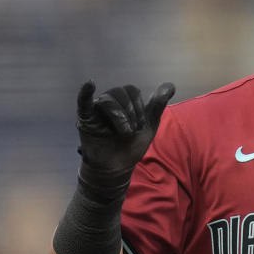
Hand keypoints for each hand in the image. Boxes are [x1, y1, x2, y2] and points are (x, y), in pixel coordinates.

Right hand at [75, 81, 175, 198]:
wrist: (118, 168)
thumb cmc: (131, 146)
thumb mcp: (149, 125)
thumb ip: (158, 104)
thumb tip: (170, 85)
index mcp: (124, 102)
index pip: (132, 90)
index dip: (139, 107)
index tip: (141, 126)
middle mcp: (109, 102)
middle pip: (120, 92)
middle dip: (131, 112)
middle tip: (132, 131)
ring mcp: (96, 110)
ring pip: (108, 100)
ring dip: (120, 116)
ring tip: (124, 133)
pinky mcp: (85, 120)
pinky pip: (83, 102)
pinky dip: (84, 93)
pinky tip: (89, 85)